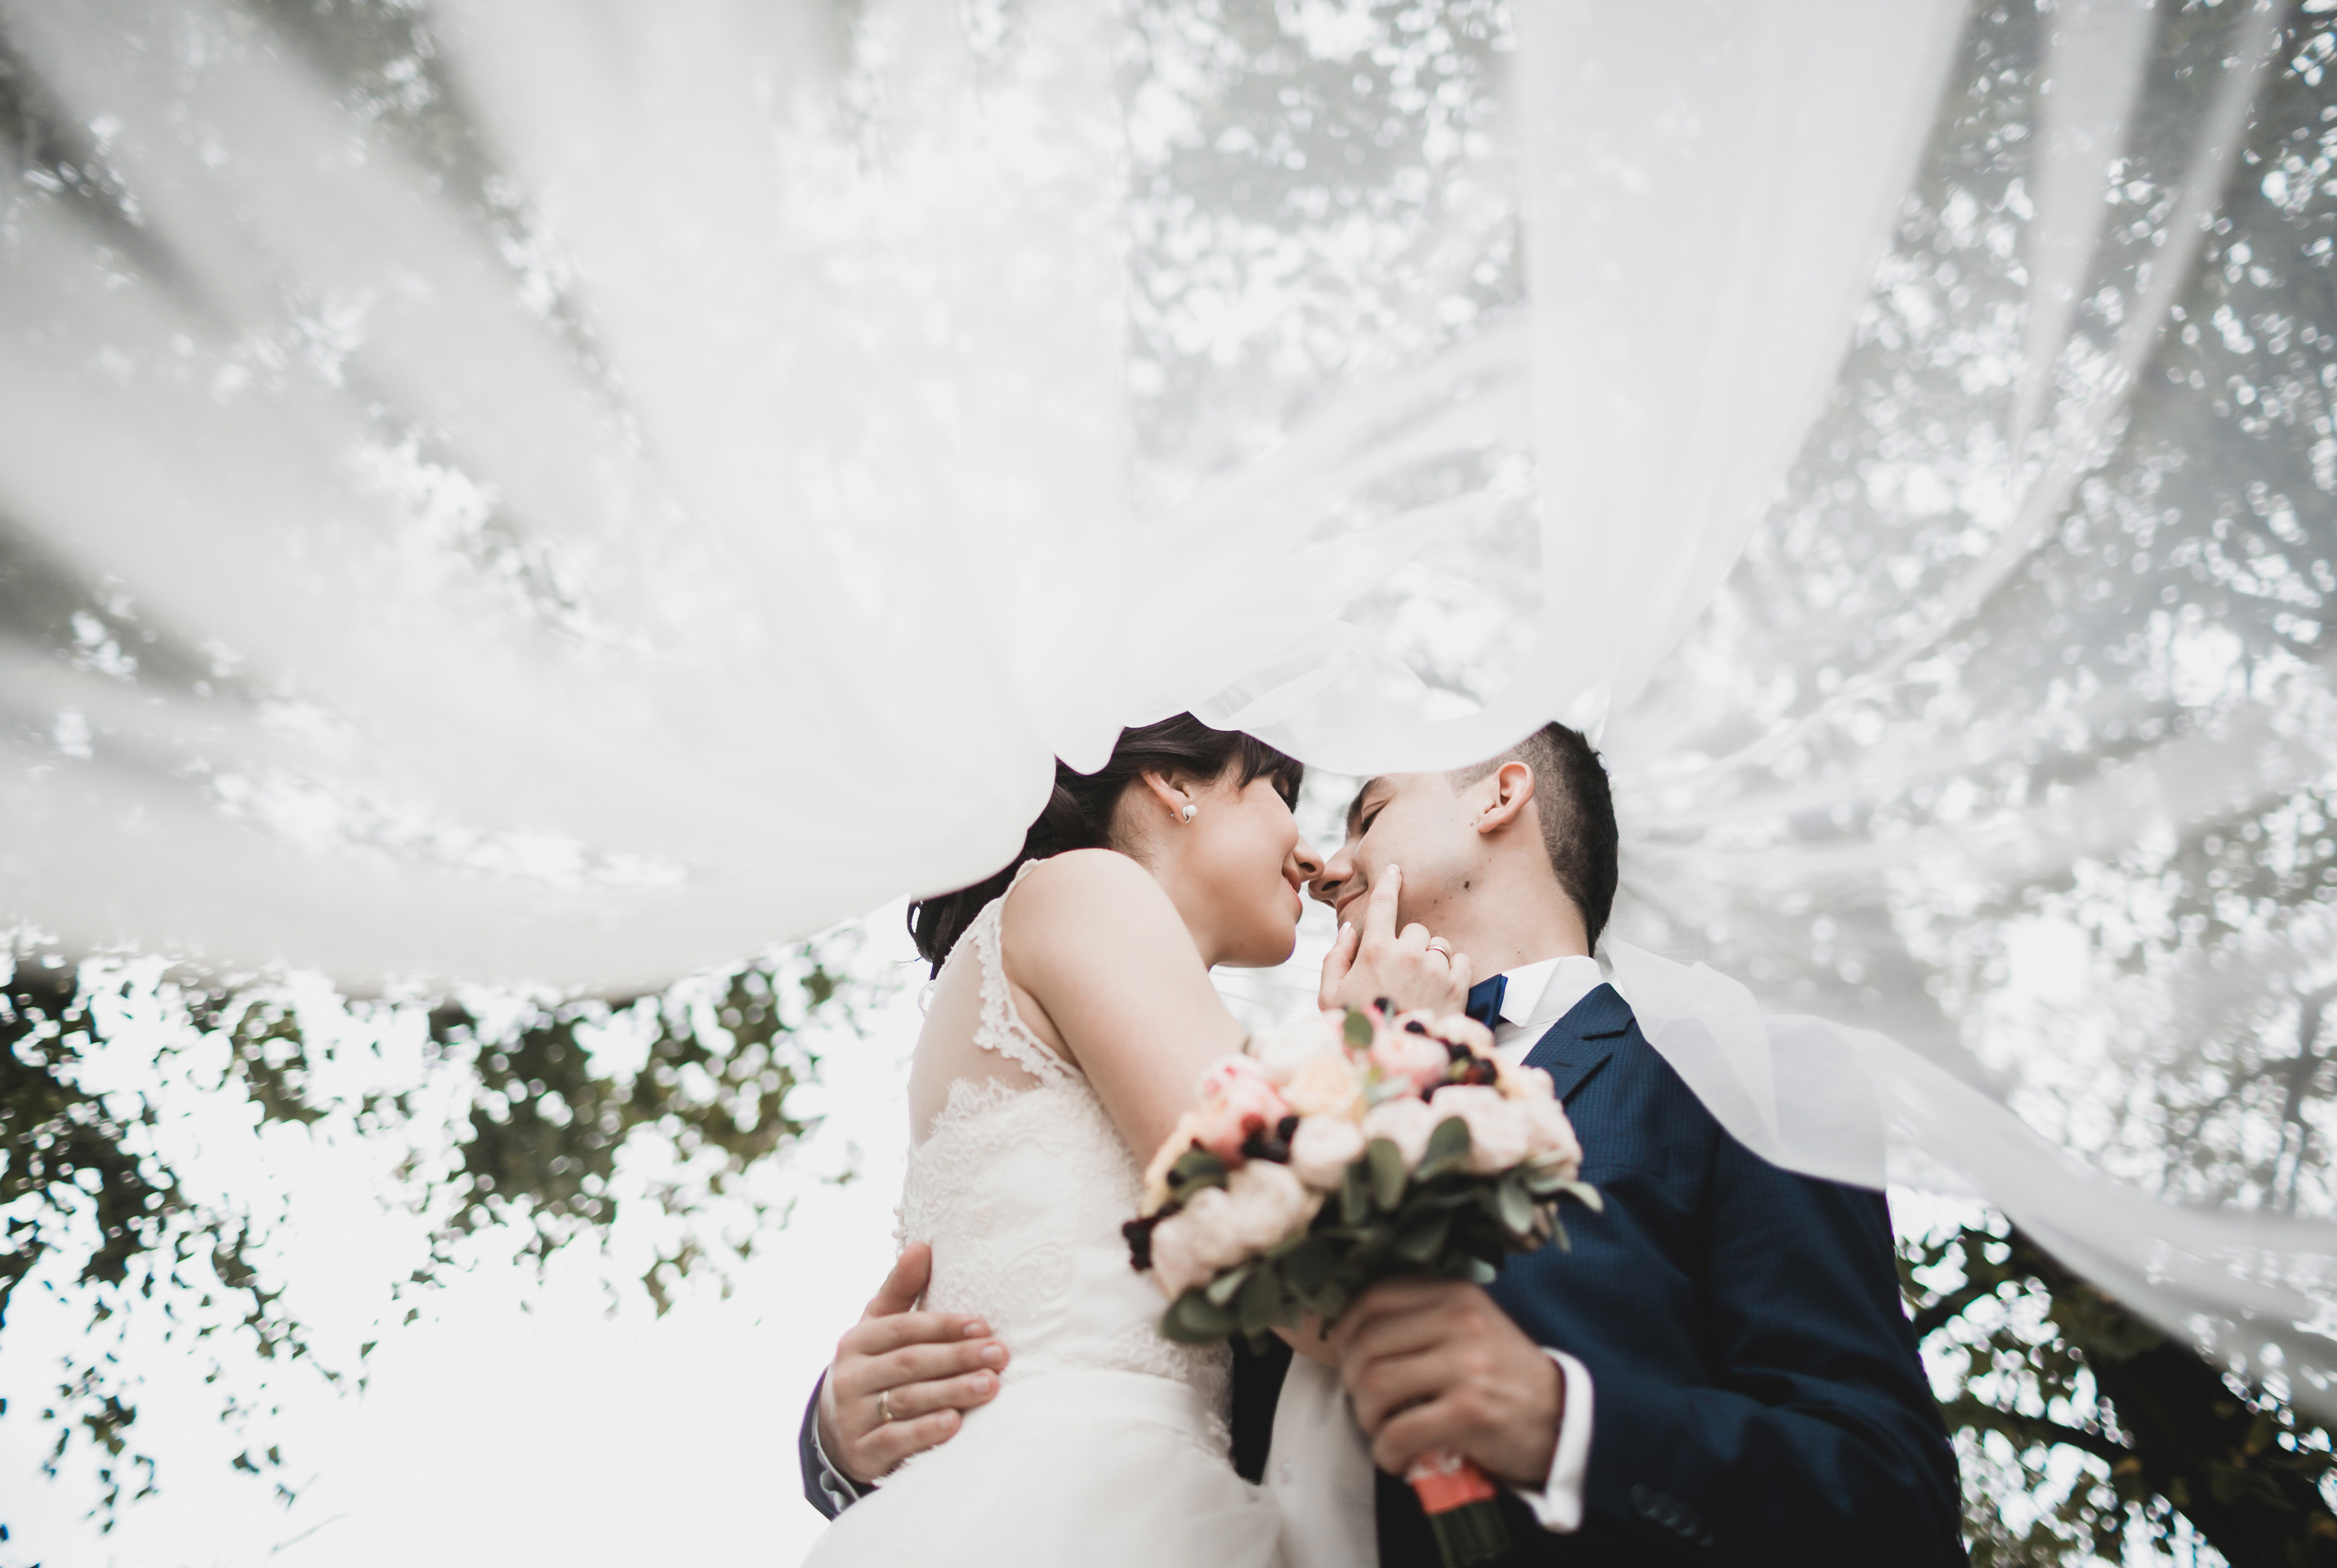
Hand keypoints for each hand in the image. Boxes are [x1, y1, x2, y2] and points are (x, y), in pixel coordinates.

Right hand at [815, 1243, 1009, 1484]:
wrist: (838, 1434)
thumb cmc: (873, 1369)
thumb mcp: (878, 1329)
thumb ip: (901, 1291)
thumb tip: (921, 1246)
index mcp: (857, 1341)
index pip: (903, 1328)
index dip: (944, 1326)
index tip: (983, 1326)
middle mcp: (850, 1377)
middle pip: (909, 1363)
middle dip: (957, 1358)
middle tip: (999, 1354)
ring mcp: (853, 1416)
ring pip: (906, 1400)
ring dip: (951, 1392)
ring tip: (989, 1385)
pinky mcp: (862, 1452)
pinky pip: (895, 1440)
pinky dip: (925, 1432)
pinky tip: (954, 1424)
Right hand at [1318, 864, 1473, 1015]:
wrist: (1394, 1063)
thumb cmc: (1356, 1029)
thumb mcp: (1330, 996)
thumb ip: (1336, 957)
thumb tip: (1350, 928)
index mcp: (1374, 951)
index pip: (1384, 905)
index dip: (1389, 883)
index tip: (1396, 870)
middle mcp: (1407, 954)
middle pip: (1415, 929)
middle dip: (1409, 945)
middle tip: (1399, 973)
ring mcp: (1435, 970)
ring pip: (1439, 945)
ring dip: (1431, 958)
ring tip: (1419, 985)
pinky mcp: (1458, 987)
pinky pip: (1461, 960)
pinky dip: (1453, 970)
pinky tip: (1439, 989)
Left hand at [1330, 1278, 1562, 1487]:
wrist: (1561, 1417)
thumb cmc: (1502, 1375)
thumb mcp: (1469, 1327)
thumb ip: (1421, 1319)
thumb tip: (1347, 1336)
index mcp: (1454, 1294)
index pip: (1374, 1298)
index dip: (1346, 1331)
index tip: (1347, 1357)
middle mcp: (1459, 1321)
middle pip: (1366, 1346)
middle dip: (1353, 1382)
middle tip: (1367, 1405)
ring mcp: (1466, 1366)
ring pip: (1375, 1385)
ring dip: (1367, 1418)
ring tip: (1382, 1430)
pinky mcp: (1470, 1412)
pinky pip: (1399, 1432)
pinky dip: (1386, 1452)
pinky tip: (1396, 1458)